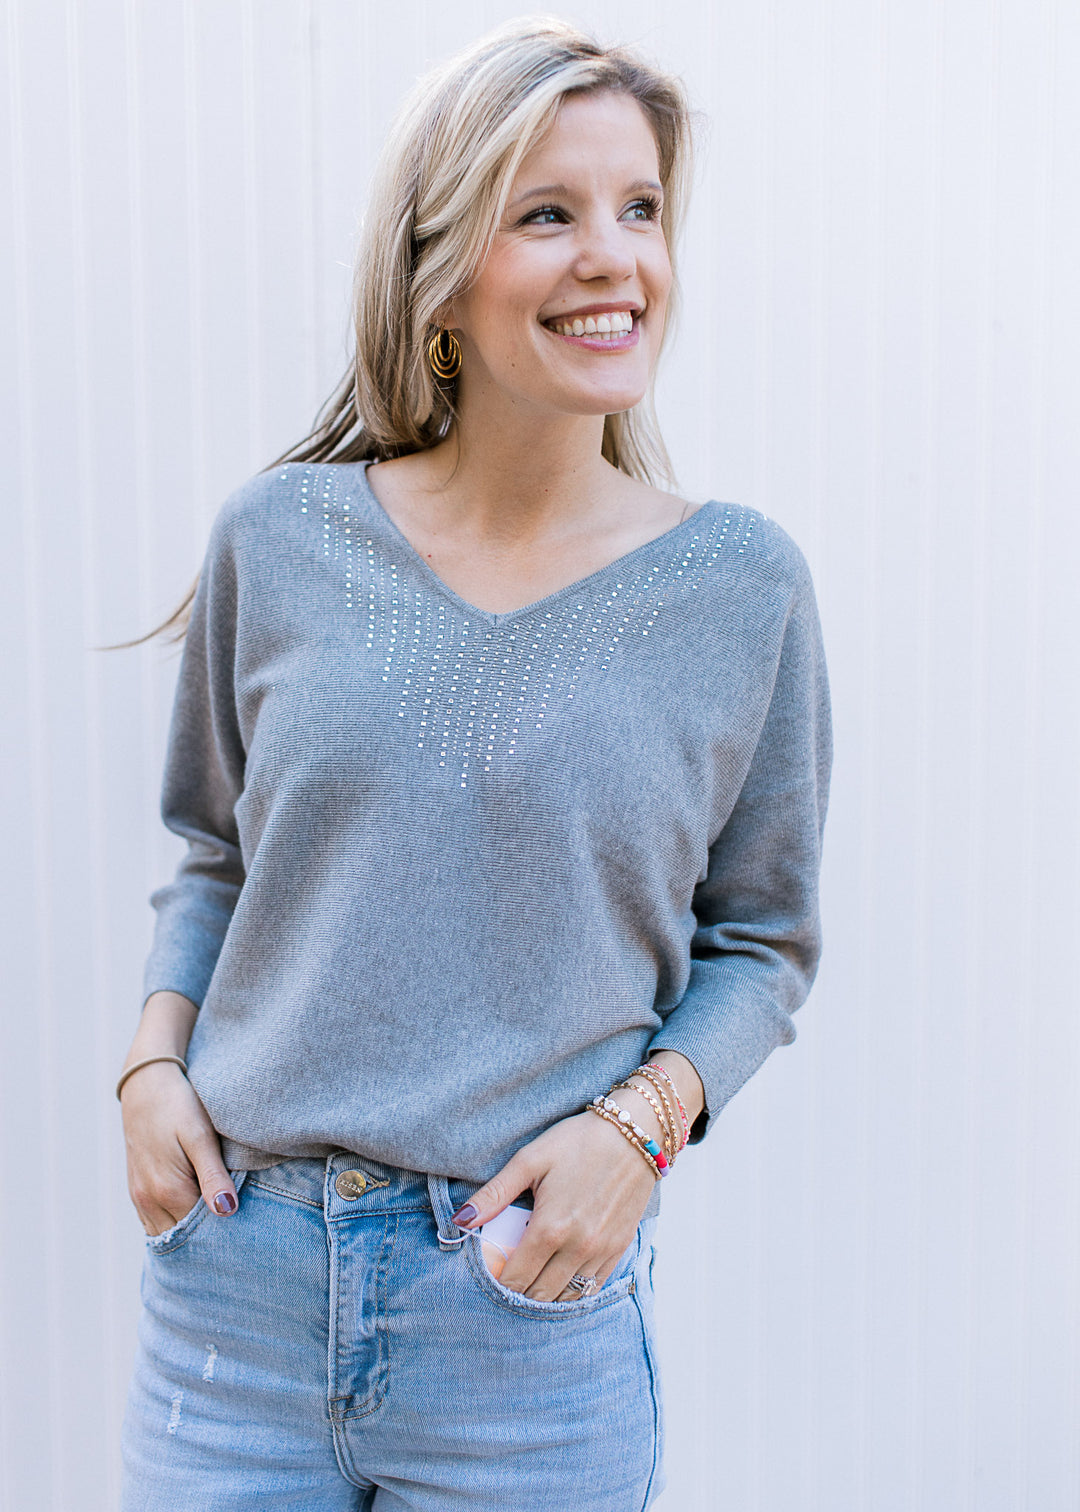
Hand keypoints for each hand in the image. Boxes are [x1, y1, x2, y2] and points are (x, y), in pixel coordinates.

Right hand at [120, 1061, 237, 1236]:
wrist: (145, 1084)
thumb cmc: (178, 1106)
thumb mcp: (200, 1136)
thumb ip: (213, 1175)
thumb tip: (227, 1211)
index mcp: (167, 1191)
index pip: (201, 1230)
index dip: (225, 1232)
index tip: (247, 1228)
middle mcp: (149, 1201)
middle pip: (183, 1236)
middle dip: (208, 1236)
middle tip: (237, 1230)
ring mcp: (139, 1197)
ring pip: (167, 1233)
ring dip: (190, 1232)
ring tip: (219, 1223)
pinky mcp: (137, 1190)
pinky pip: (155, 1222)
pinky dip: (174, 1223)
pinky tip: (195, 1213)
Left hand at [452, 1108, 658, 1300]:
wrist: (634, 1134)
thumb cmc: (578, 1142)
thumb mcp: (530, 1160)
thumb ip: (494, 1194)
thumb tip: (459, 1222)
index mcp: (550, 1228)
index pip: (515, 1279)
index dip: (497, 1284)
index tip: (489, 1276)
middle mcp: (577, 1248)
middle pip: (539, 1296)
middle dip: (518, 1294)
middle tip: (506, 1280)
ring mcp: (602, 1251)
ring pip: (567, 1297)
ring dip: (546, 1296)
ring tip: (531, 1279)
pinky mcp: (619, 1248)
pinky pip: (593, 1287)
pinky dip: (574, 1290)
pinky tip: (560, 1277)